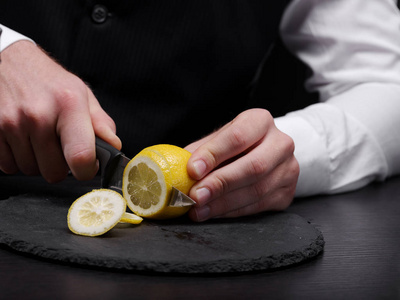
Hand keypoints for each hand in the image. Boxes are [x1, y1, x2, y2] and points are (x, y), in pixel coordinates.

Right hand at [0, 41, 120, 181]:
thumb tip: (114, 147)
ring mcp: (11, 124)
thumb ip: (101, 123)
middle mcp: (38, 115)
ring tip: (39, 138)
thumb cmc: (49, 81)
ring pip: (31, 171)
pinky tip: (23, 139)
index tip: (87, 167)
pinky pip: (8, 166)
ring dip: (38, 161)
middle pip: (54, 172)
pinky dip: (17, 159)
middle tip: (59, 147)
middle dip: (60, 166)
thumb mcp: (82, 94)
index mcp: (69, 105)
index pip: (80, 157)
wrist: (8, 61)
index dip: (87, 170)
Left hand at [185, 108, 298, 221]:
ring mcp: (288, 169)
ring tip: (199, 209)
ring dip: (223, 204)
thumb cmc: (237, 145)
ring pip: (257, 190)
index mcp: (260, 121)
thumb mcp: (220, 139)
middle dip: (220, 184)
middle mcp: (280, 143)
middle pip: (253, 166)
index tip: (192, 170)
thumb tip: (176, 168)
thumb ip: (201, 151)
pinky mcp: (287, 192)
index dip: (213, 154)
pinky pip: (259, 206)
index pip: (237, 137)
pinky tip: (214, 213)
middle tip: (194, 196)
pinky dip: (233, 212)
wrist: (267, 153)